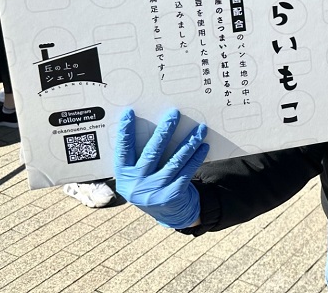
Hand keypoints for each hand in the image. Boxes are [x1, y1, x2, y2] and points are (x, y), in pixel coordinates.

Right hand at [114, 108, 208, 228]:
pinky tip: (204, 146)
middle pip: (152, 152)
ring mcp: (155, 190)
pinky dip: (196, 157)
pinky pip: (187, 171)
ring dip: (189, 142)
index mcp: (124, 175)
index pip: (123, 150)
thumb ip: (138, 157)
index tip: (129, 113)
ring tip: (200, 128)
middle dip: (164, 131)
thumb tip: (151, 124)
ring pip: (175, 161)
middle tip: (174, 113)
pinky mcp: (173, 194)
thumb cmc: (150, 184)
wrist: (167, 214)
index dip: (125, 132)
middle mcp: (137, 184)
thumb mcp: (137, 175)